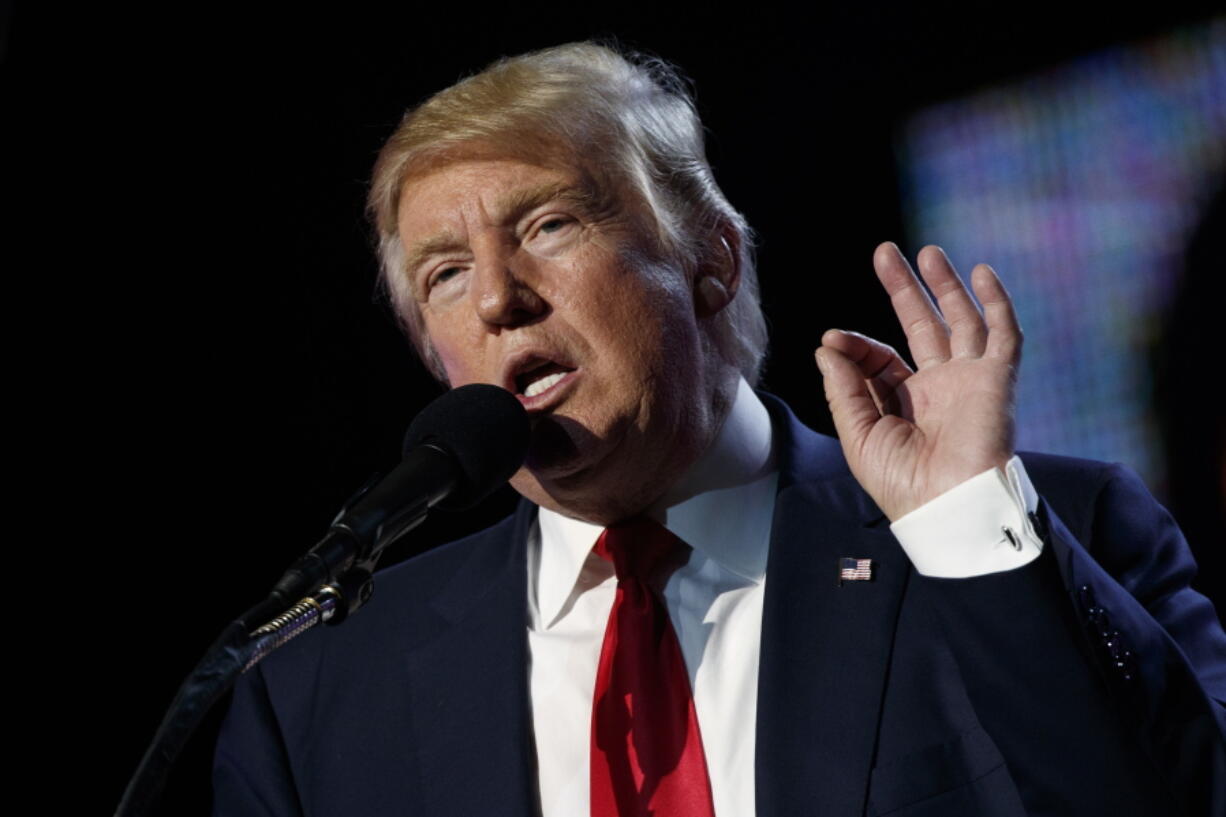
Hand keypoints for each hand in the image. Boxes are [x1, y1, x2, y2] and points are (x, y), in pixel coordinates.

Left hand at [815, 242, 1021, 520]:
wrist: (947, 506)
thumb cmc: (901, 483)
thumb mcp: (858, 435)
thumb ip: (844, 388)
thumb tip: (827, 346)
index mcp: (905, 404)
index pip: (881, 358)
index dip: (856, 345)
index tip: (832, 340)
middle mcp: (939, 388)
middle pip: (922, 325)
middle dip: (904, 289)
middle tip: (885, 252)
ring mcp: (969, 381)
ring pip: (961, 321)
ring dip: (945, 285)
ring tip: (927, 251)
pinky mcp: (996, 381)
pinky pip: (1004, 335)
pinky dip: (997, 303)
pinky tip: (981, 272)